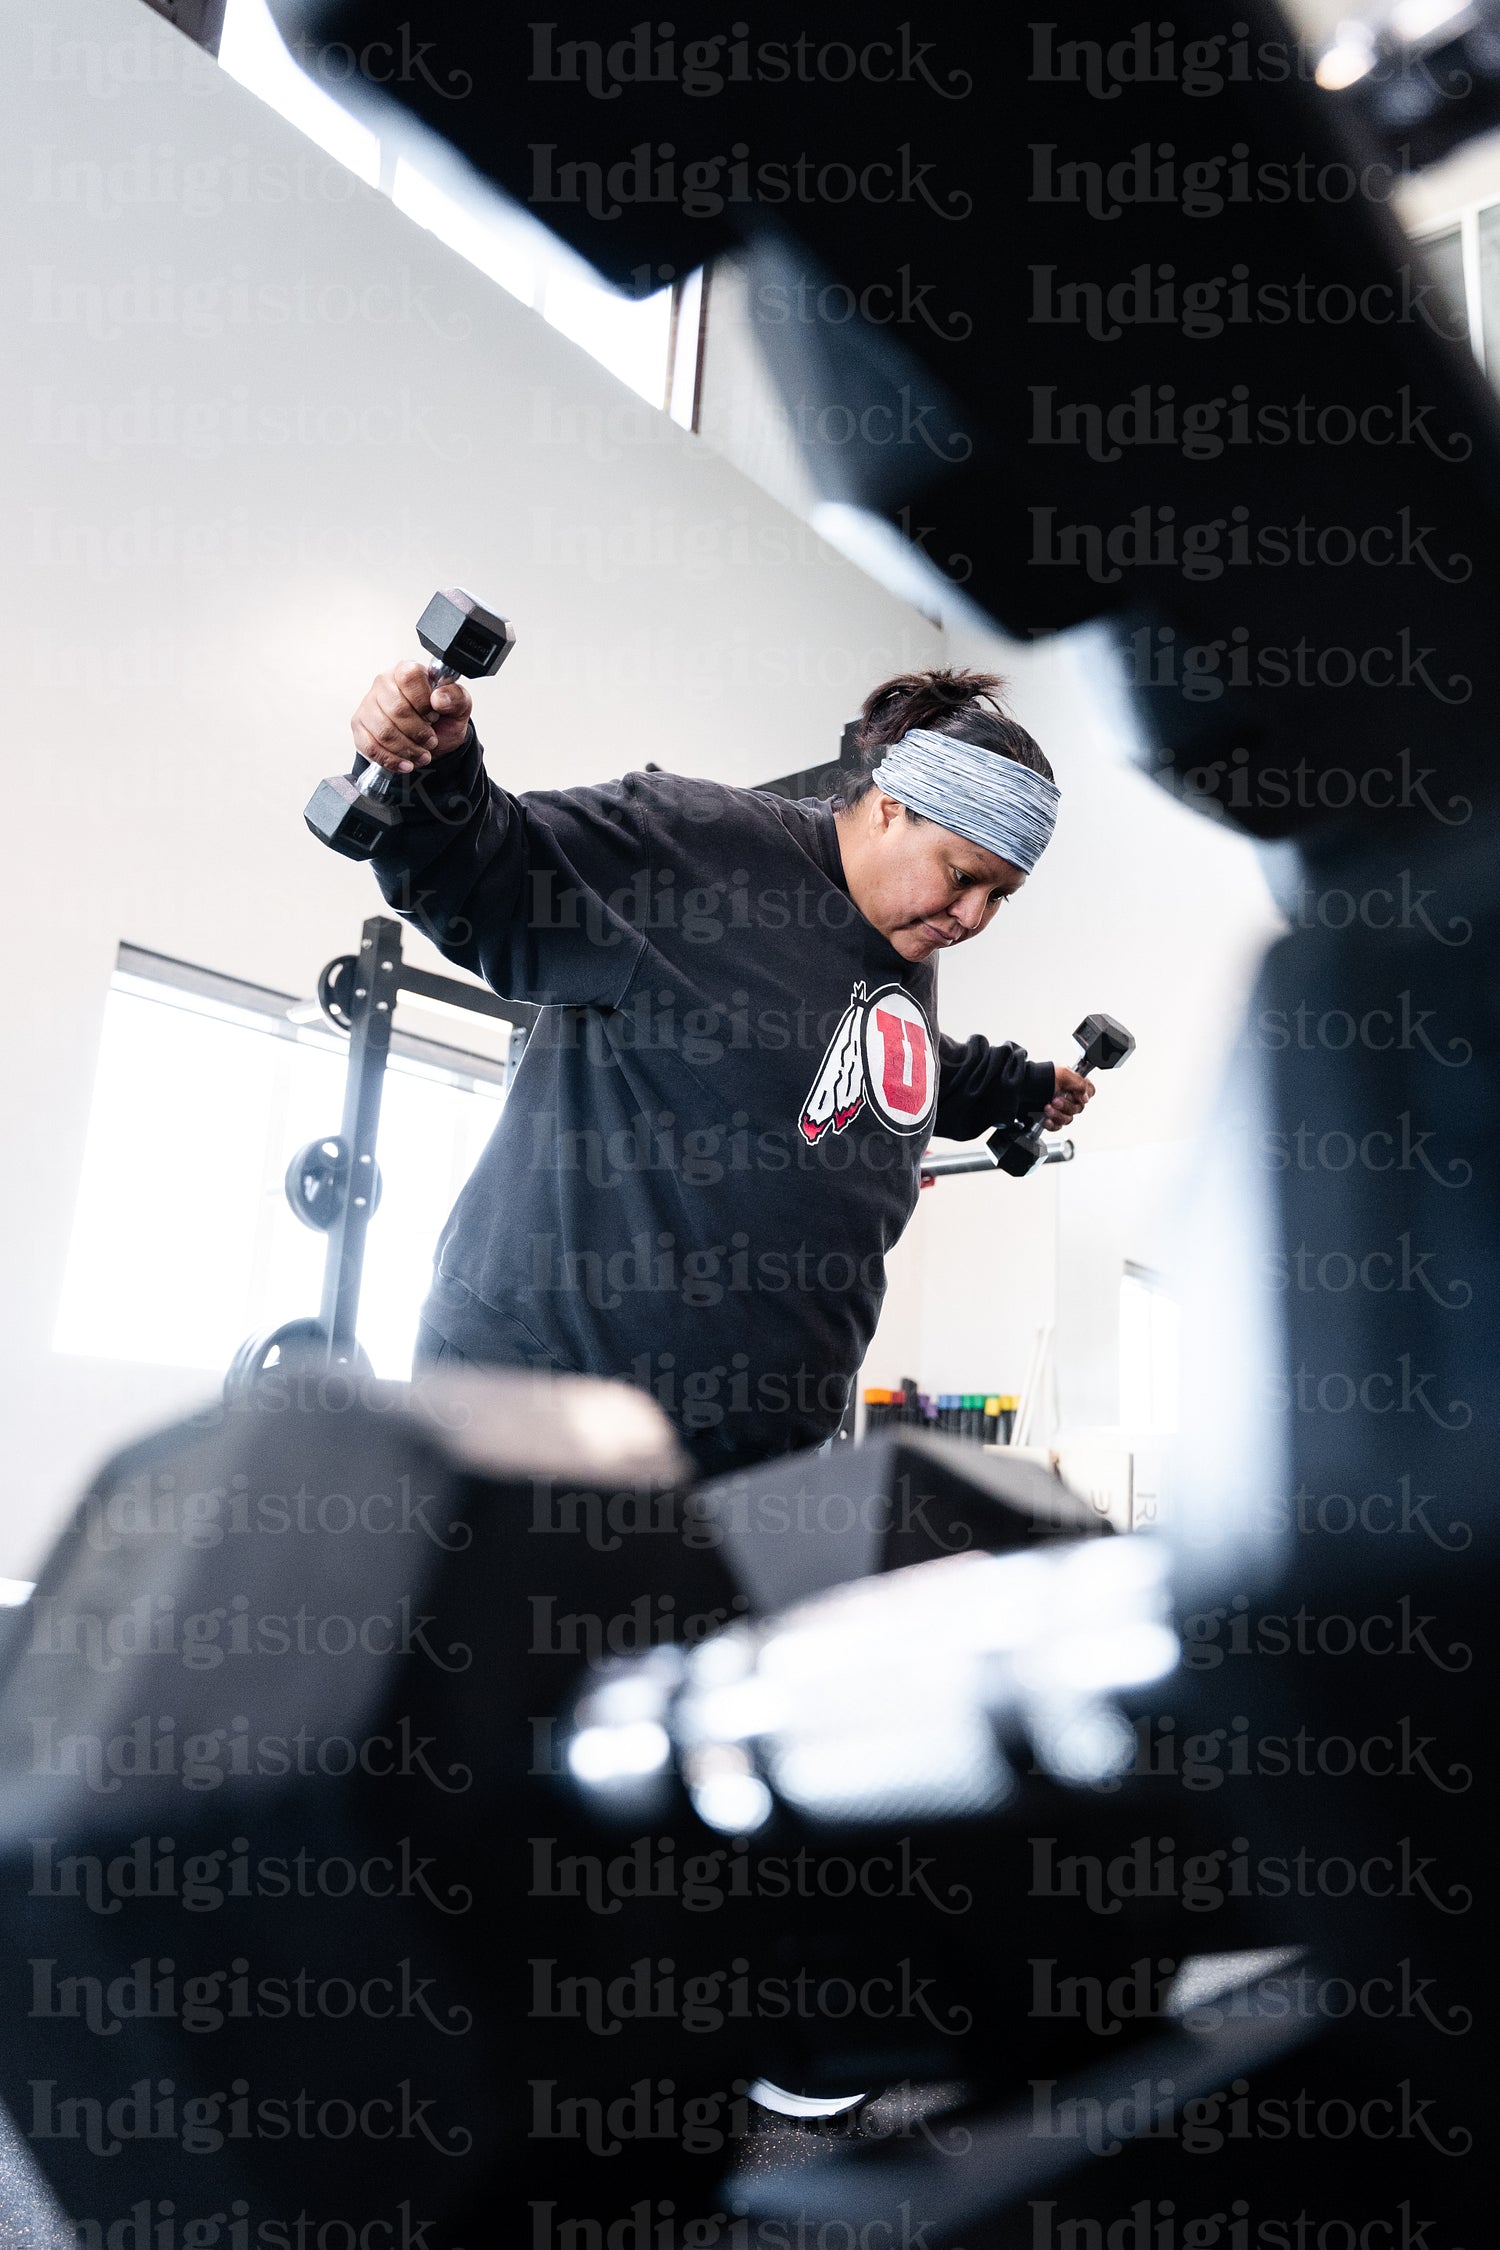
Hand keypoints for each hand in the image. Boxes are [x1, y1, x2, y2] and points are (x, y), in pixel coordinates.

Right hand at [350, 660, 472, 774]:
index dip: (424, 701)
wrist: (430, 742)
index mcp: (407, 670)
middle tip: (431, 740)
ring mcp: (368, 704)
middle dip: (419, 732)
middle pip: (397, 709)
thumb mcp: (458, 707)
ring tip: (422, 754)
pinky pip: (371, 747)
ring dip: (408, 749)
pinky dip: (392, 760)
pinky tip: (406, 763)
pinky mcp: (359, 726)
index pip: (409, 677)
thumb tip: (439, 698)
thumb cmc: (441, 719)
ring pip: (384, 732)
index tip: (434, 714)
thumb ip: (456, 697)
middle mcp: (383, 683)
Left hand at [1041, 1065, 1092, 1131]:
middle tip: (1055, 1100)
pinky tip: (1046, 1119)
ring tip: (1047, 1108)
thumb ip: (1080, 1084)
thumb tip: (1086, 1097)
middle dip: (1066, 1105)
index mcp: (1072, 1084)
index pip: (1089, 1092)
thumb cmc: (1036, 1076)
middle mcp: (1067, 1096)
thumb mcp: (1062, 1073)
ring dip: (1058, 1115)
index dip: (1085, 1095)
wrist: (1018, 1087)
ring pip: (1068, 1119)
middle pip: (1079, 1108)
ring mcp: (1058, 1108)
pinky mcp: (1049, 1117)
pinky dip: (1053, 1124)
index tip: (1076, 1095)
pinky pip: (1057, 1126)